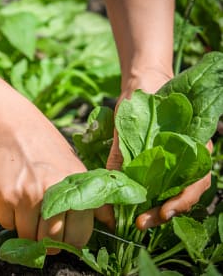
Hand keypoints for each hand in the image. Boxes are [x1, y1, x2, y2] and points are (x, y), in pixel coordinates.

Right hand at [0, 114, 92, 251]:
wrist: (12, 128)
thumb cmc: (45, 148)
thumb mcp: (75, 168)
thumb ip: (93, 198)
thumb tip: (110, 223)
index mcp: (75, 188)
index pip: (78, 237)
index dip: (69, 239)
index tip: (62, 233)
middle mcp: (52, 193)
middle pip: (50, 243)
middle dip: (45, 238)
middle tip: (41, 222)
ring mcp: (25, 195)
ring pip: (26, 236)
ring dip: (26, 227)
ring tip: (26, 204)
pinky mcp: (3, 195)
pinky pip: (6, 224)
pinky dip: (8, 216)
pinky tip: (12, 195)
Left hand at [95, 68, 211, 230]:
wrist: (143, 82)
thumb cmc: (144, 97)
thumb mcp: (130, 122)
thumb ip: (122, 150)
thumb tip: (110, 182)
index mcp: (193, 145)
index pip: (196, 182)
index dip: (181, 201)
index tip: (163, 212)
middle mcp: (189, 157)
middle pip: (185, 194)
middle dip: (165, 212)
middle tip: (141, 223)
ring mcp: (176, 161)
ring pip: (173, 192)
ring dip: (157, 209)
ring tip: (137, 220)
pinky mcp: (160, 163)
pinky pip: (161, 184)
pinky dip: (150, 197)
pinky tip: (135, 204)